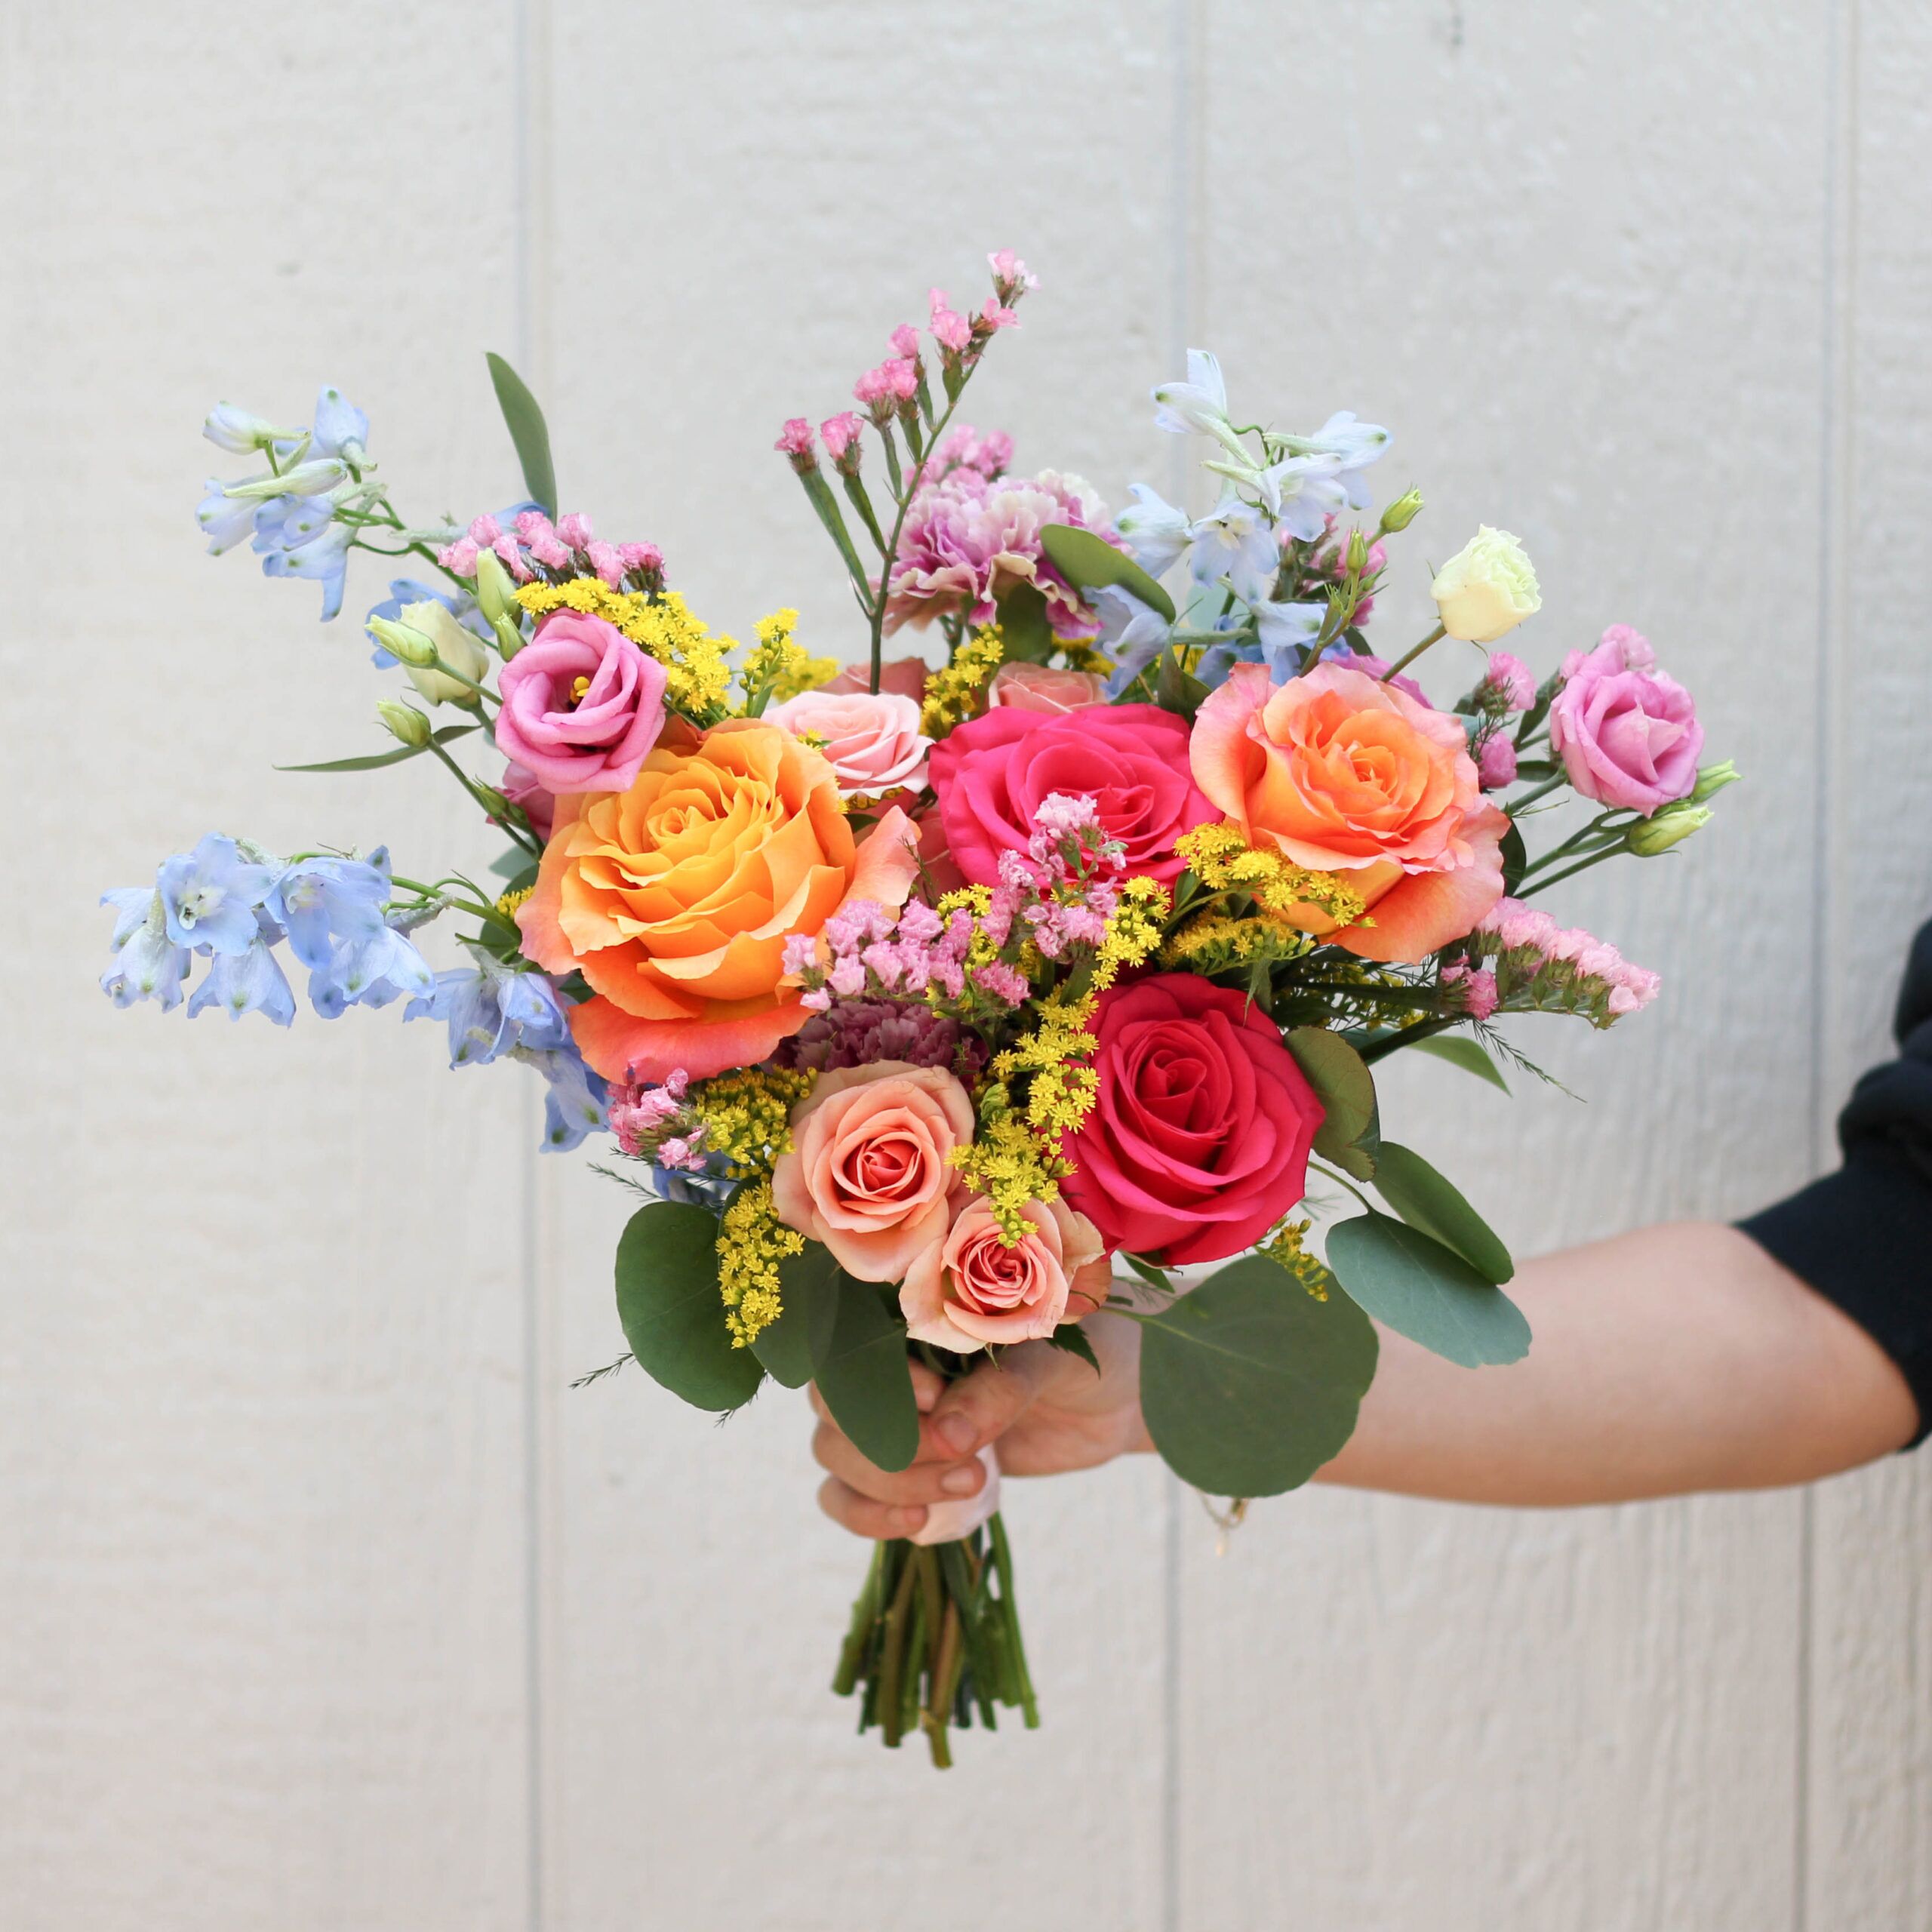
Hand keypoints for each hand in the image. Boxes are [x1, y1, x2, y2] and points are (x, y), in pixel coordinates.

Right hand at [811, 1310, 1150, 1539]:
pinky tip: (917, 1526)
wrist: (1120, 1398)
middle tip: (965, 1457)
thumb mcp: (1054, 1357)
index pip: (853, 1342)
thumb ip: (1000, 1388)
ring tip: (972, 1483)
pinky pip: (848, 1498)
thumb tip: (948, 1436)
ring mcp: (894, 1418)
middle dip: (892, 1443)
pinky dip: (866, 1516)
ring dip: (889, 1483)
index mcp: (916, 1312)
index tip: (936, 1397)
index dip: (878, 1380)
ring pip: (835, 1454)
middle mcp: (891, 1363)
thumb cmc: (1088, 1352)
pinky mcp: (907, 1468)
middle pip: (833, 1406)